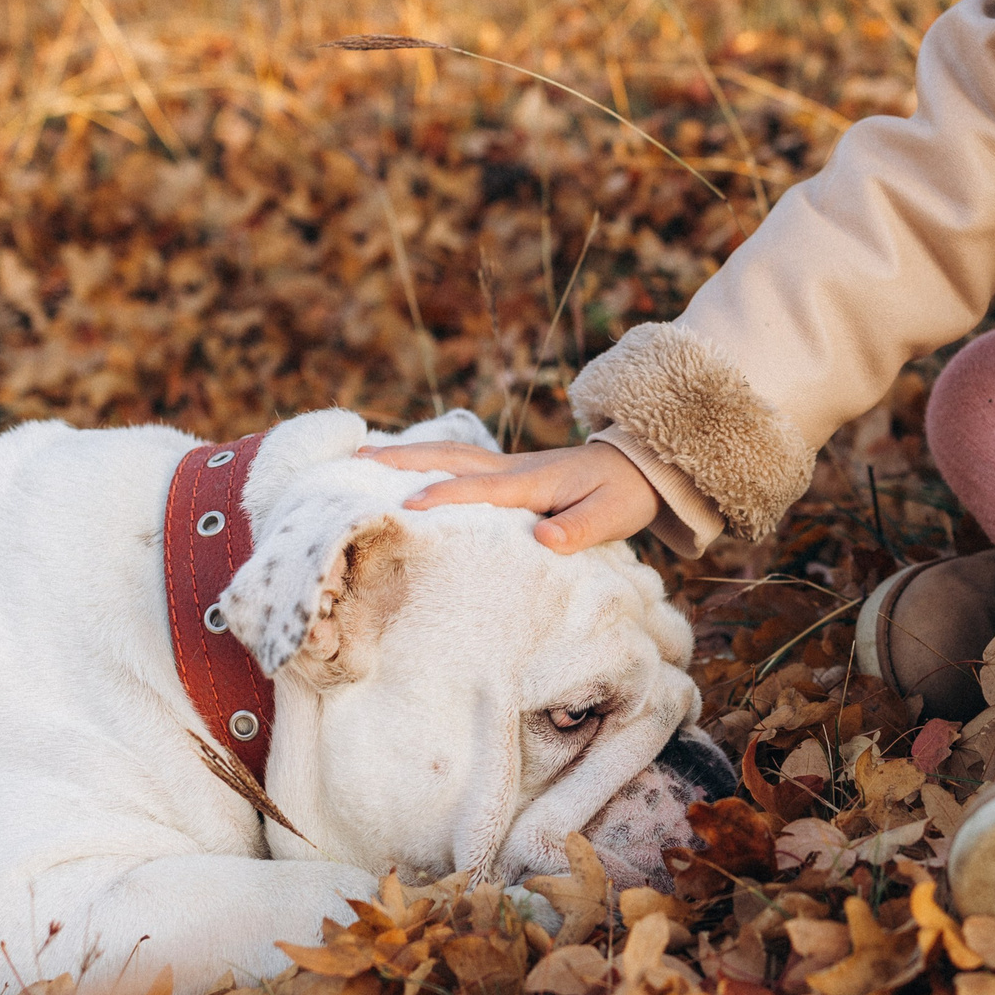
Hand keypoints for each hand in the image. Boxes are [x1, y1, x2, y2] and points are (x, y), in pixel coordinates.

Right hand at [360, 440, 660, 553]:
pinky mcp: (506, 474)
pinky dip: (425, 461)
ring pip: (450, 455)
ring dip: (407, 454)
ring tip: (362, 457)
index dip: (445, 496)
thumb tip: (544, 540)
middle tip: (357, 460)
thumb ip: (579, 530)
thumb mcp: (612, 516)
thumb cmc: (622, 495)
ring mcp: (507, 468)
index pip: (481, 489)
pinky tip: (401, 469)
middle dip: (404, 459)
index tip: (407, 506)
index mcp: (533, 482)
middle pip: (450, 458)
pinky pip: (458, 464)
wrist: (637, 466)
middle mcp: (512, 469)